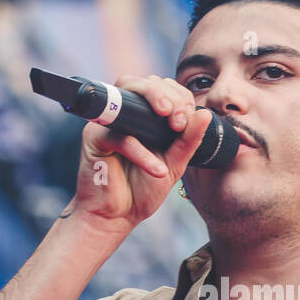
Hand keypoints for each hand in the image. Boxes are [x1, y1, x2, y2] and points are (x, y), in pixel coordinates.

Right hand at [70, 73, 211, 235]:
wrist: (117, 217)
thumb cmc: (142, 190)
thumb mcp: (174, 164)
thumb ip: (189, 140)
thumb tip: (205, 114)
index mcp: (145, 117)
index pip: (163, 88)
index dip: (180, 97)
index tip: (189, 121)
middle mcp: (125, 114)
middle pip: (144, 81)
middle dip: (169, 95)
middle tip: (181, 121)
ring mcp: (107, 122)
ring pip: (127, 90)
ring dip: (153, 98)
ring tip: (175, 124)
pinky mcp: (94, 137)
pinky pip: (119, 135)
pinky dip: (141, 152)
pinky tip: (157, 170)